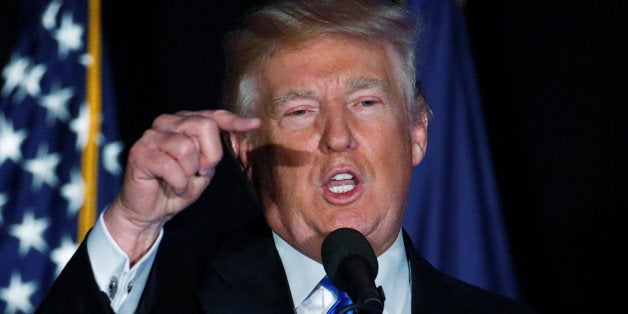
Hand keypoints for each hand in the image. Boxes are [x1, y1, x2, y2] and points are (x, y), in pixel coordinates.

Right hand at [104, 110, 259, 261]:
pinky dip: (179, 182)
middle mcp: (167, 123)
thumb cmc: (177, 187)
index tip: (255, 124)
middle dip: (211, 154)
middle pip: (204, 126)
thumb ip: (214, 151)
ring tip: (182, 180)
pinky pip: (172, 166)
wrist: (149, 212)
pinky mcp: (140, 152)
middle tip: (200, 171)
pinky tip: (173, 186)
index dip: (235, 120)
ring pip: (187, 146)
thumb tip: (236, 134)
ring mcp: (152, 136)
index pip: (213, 116)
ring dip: (190, 171)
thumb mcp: (204, 168)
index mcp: (183, 123)